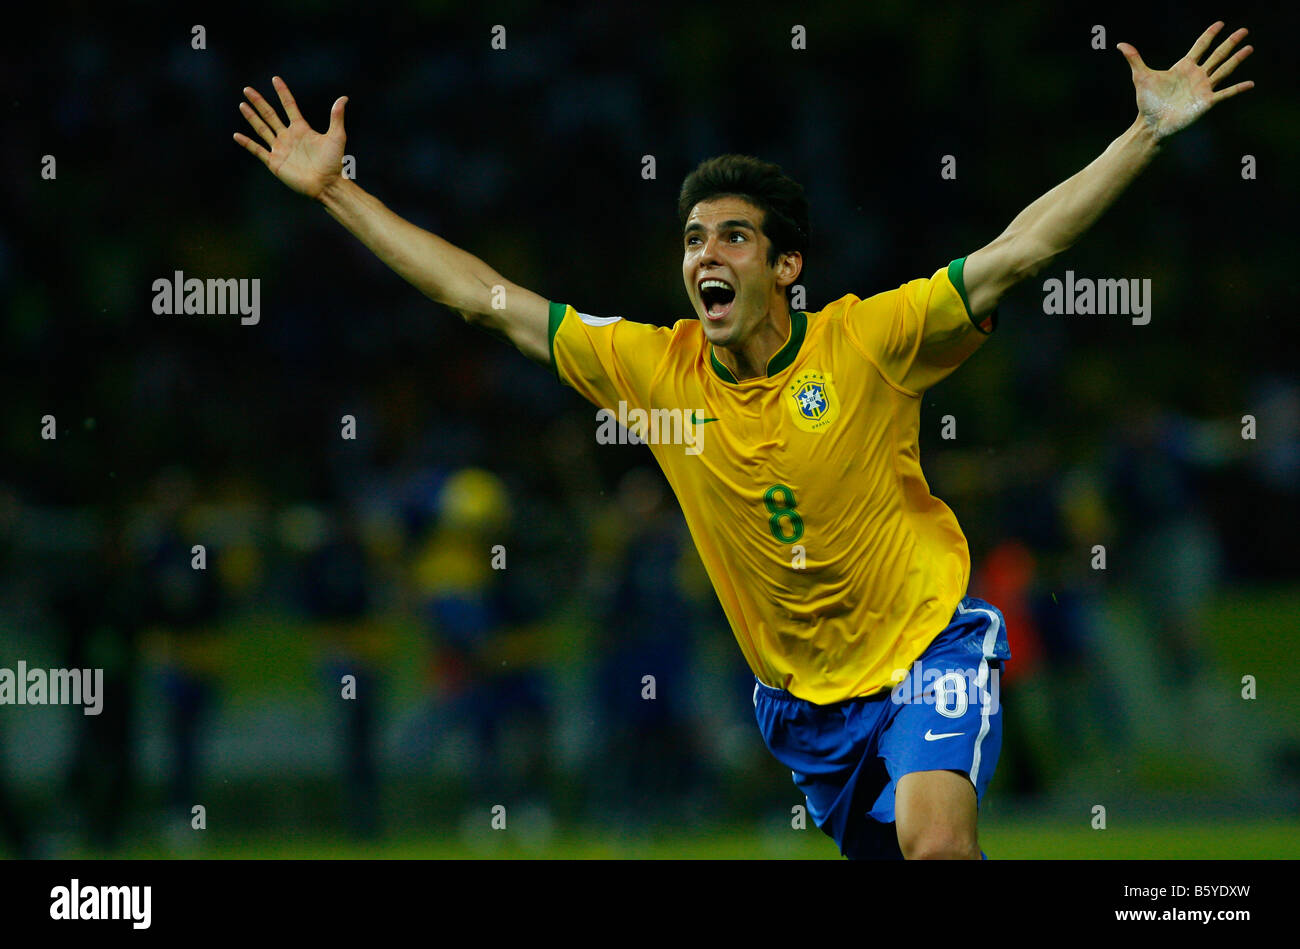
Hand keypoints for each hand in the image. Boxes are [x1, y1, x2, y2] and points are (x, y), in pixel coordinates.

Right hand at [234, 76, 347, 198]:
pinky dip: (247, 143)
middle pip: (270, 114)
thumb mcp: (337, 136)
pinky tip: (237, 135)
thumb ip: (336, 117)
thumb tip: (343, 98)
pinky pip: (257, 150)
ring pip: (262, 129)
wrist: (326, 184)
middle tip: (247, 89)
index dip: (282, 92)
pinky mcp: (274, 162)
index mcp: (301, 128)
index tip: (275, 79)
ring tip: (242, 105)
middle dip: (259, 102)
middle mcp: (288, 136)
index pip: (289, 106)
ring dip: (251, 117)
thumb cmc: (333, 163)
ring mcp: (280, 149)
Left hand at [1119, 22, 1253, 140]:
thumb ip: (1134, 58)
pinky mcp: (1206, 102)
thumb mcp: (1140, 77)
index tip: (1220, 23)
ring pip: (1224, 69)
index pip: (1200, 46)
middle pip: (1217, 54)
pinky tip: (1250, 84)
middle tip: (1244, 30)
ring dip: (1237, 59)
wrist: (1151, 124)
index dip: (1209, 34)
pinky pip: (1225, 93)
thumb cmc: (1147, 102)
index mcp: (1184, 67)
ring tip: (1250, 48)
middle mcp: (1197, 75)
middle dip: (1230, 42)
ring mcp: (1203, 88)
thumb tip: (1120, 44)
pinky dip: (1238, 89)